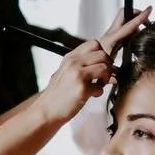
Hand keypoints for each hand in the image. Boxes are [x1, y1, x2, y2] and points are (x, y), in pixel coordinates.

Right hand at [34, 7, 151, 125]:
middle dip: (107, 65)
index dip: (103, 53)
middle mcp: (73, 62)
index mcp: (70, 57)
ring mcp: (77, 73)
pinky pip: (101, 84)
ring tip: (98, 85)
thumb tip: (103, 66)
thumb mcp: (67, 74)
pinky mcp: (81, 86)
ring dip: (106, 77)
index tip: (103, 63)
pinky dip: (99, 90)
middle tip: (103, 77)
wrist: (46, 110)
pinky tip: (91, 95)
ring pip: (105, 66)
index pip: (94, 44)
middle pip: (103, 54)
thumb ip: (83, 67)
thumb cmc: (59, 95)